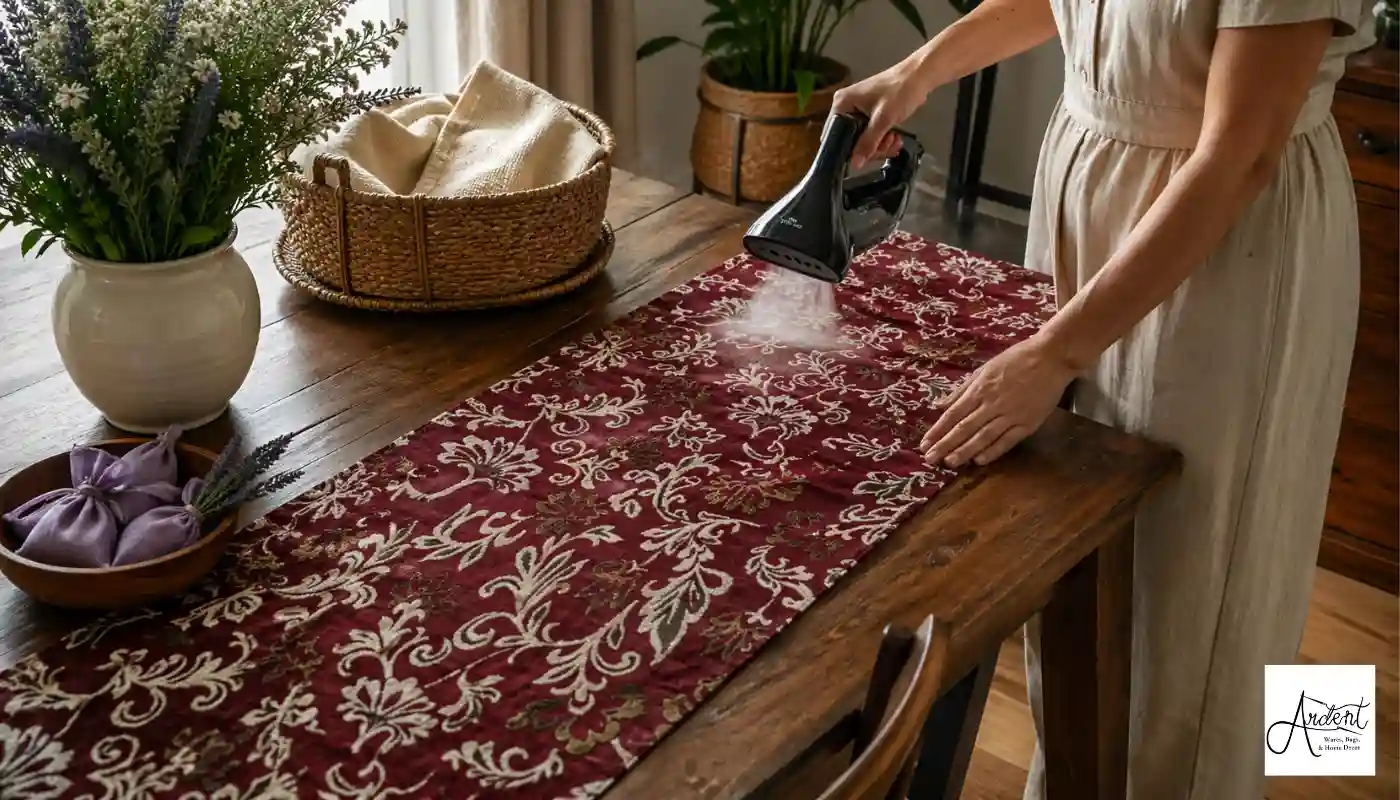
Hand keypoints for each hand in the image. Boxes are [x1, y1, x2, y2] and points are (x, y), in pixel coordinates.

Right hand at [831, 59, 929, 170]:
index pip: (833, 134)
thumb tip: (855, 165)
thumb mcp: (883, 119)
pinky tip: (895, 138)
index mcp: (842, 104)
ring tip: (894, 139)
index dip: (847, 150)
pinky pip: (871, 135)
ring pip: (863, 141)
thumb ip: (868, 143)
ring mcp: (859, 111)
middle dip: (869, 148)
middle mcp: (846, 107)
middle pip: (850, 140)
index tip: (863, 157)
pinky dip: (883, 140)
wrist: (920, 76)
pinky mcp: (871, 115)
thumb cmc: (900, 91)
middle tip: (885, 145)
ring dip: (880, 146)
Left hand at [920, 337, 1075, 467]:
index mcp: (979, 390)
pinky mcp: (1027, 423)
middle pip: (964, 428)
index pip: (953, 415)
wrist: (1051, 357)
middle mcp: (991, 404)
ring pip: (983, 437)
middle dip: (945, 445)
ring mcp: (1010, 415)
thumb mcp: (984, 369)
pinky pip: (1007, 441)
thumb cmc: (1015, 360)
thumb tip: (939, 405)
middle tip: (930, 459)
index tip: (925, 444)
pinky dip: (993, 451)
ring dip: (965, 451)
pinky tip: (979, 461)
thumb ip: (962, 390)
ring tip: (950, 463)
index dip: (938, 431)